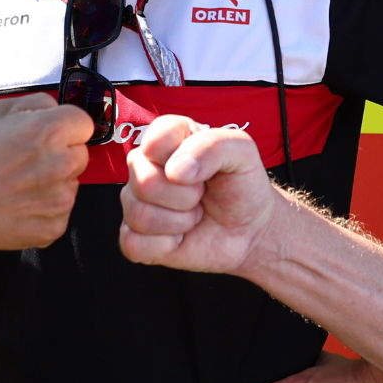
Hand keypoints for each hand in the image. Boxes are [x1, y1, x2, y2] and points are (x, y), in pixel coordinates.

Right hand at [0, 94, 93, 250]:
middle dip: (61, 154)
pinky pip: (60, 211)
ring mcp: (60, 200)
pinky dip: (44, 208)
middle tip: (27, 161)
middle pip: (81, 154)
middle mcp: (61, 165)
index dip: (65, 127)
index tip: (48, 134)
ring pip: (71, 183)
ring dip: (54, 182)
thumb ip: (38, 104)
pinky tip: (17, 204)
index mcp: (49, 132)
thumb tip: (57, 110)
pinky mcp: (55, 227)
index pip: (84, 123)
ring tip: (17, 184)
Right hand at [119, 115, 276, 272]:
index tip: (205, 170)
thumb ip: (212, 145)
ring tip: (194, 214)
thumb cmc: (242, 186)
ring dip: (179, 221)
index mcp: (168, 136)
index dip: (182, 159)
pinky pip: (134, 244)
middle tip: (202, 196)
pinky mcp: (133, 236)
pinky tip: (180, 237)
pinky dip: (165, 245)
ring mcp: (135, 201)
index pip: (155, 139)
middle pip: (144, 182)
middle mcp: (145, 165)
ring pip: (139, 215)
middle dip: (186, 196)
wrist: (249, 231)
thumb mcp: (242, 152)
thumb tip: (174, 171)